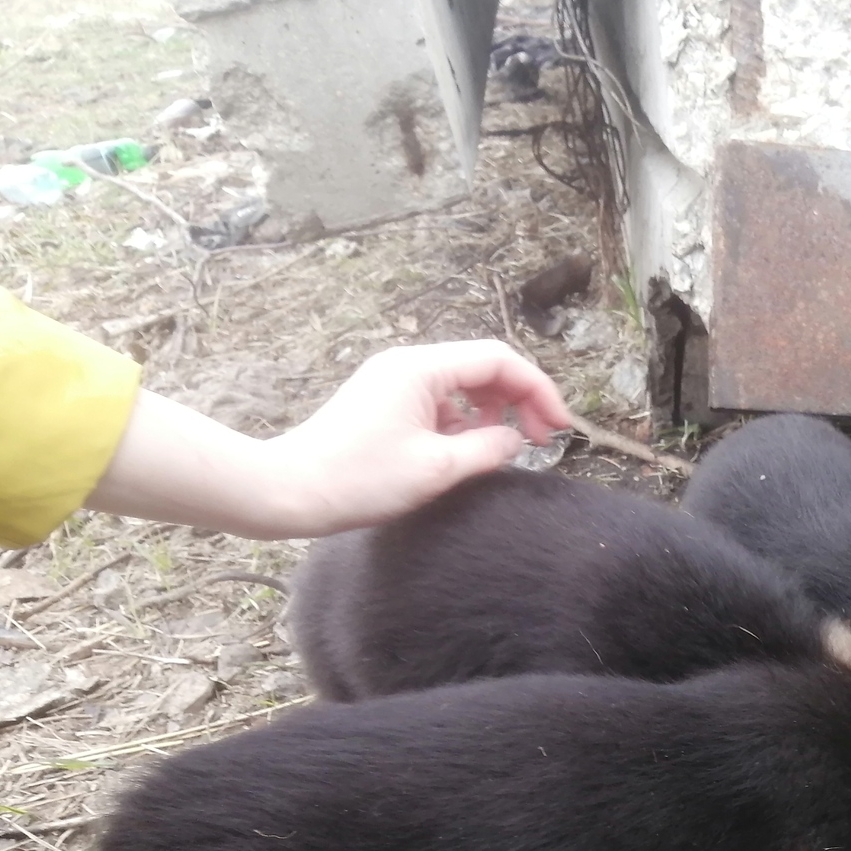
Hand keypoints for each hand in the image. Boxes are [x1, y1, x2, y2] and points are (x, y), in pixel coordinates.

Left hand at [86, 341, 576, 538]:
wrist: (289, 490)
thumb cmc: (357, 479)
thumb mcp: (437, 469)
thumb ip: (489, 449)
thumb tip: (517, 439)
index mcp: (421, 369)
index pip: (498, 360)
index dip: (539, 390)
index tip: (560, 426)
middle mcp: (407, 365)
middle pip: (483, 367)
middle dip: (521, 399)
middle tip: (544, 439)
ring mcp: (393, 383)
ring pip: (463, 384)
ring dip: (494, 411)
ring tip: (507, 447)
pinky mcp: (384, 404)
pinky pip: (440, 402)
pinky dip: (466, 421)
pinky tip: (469, 452)